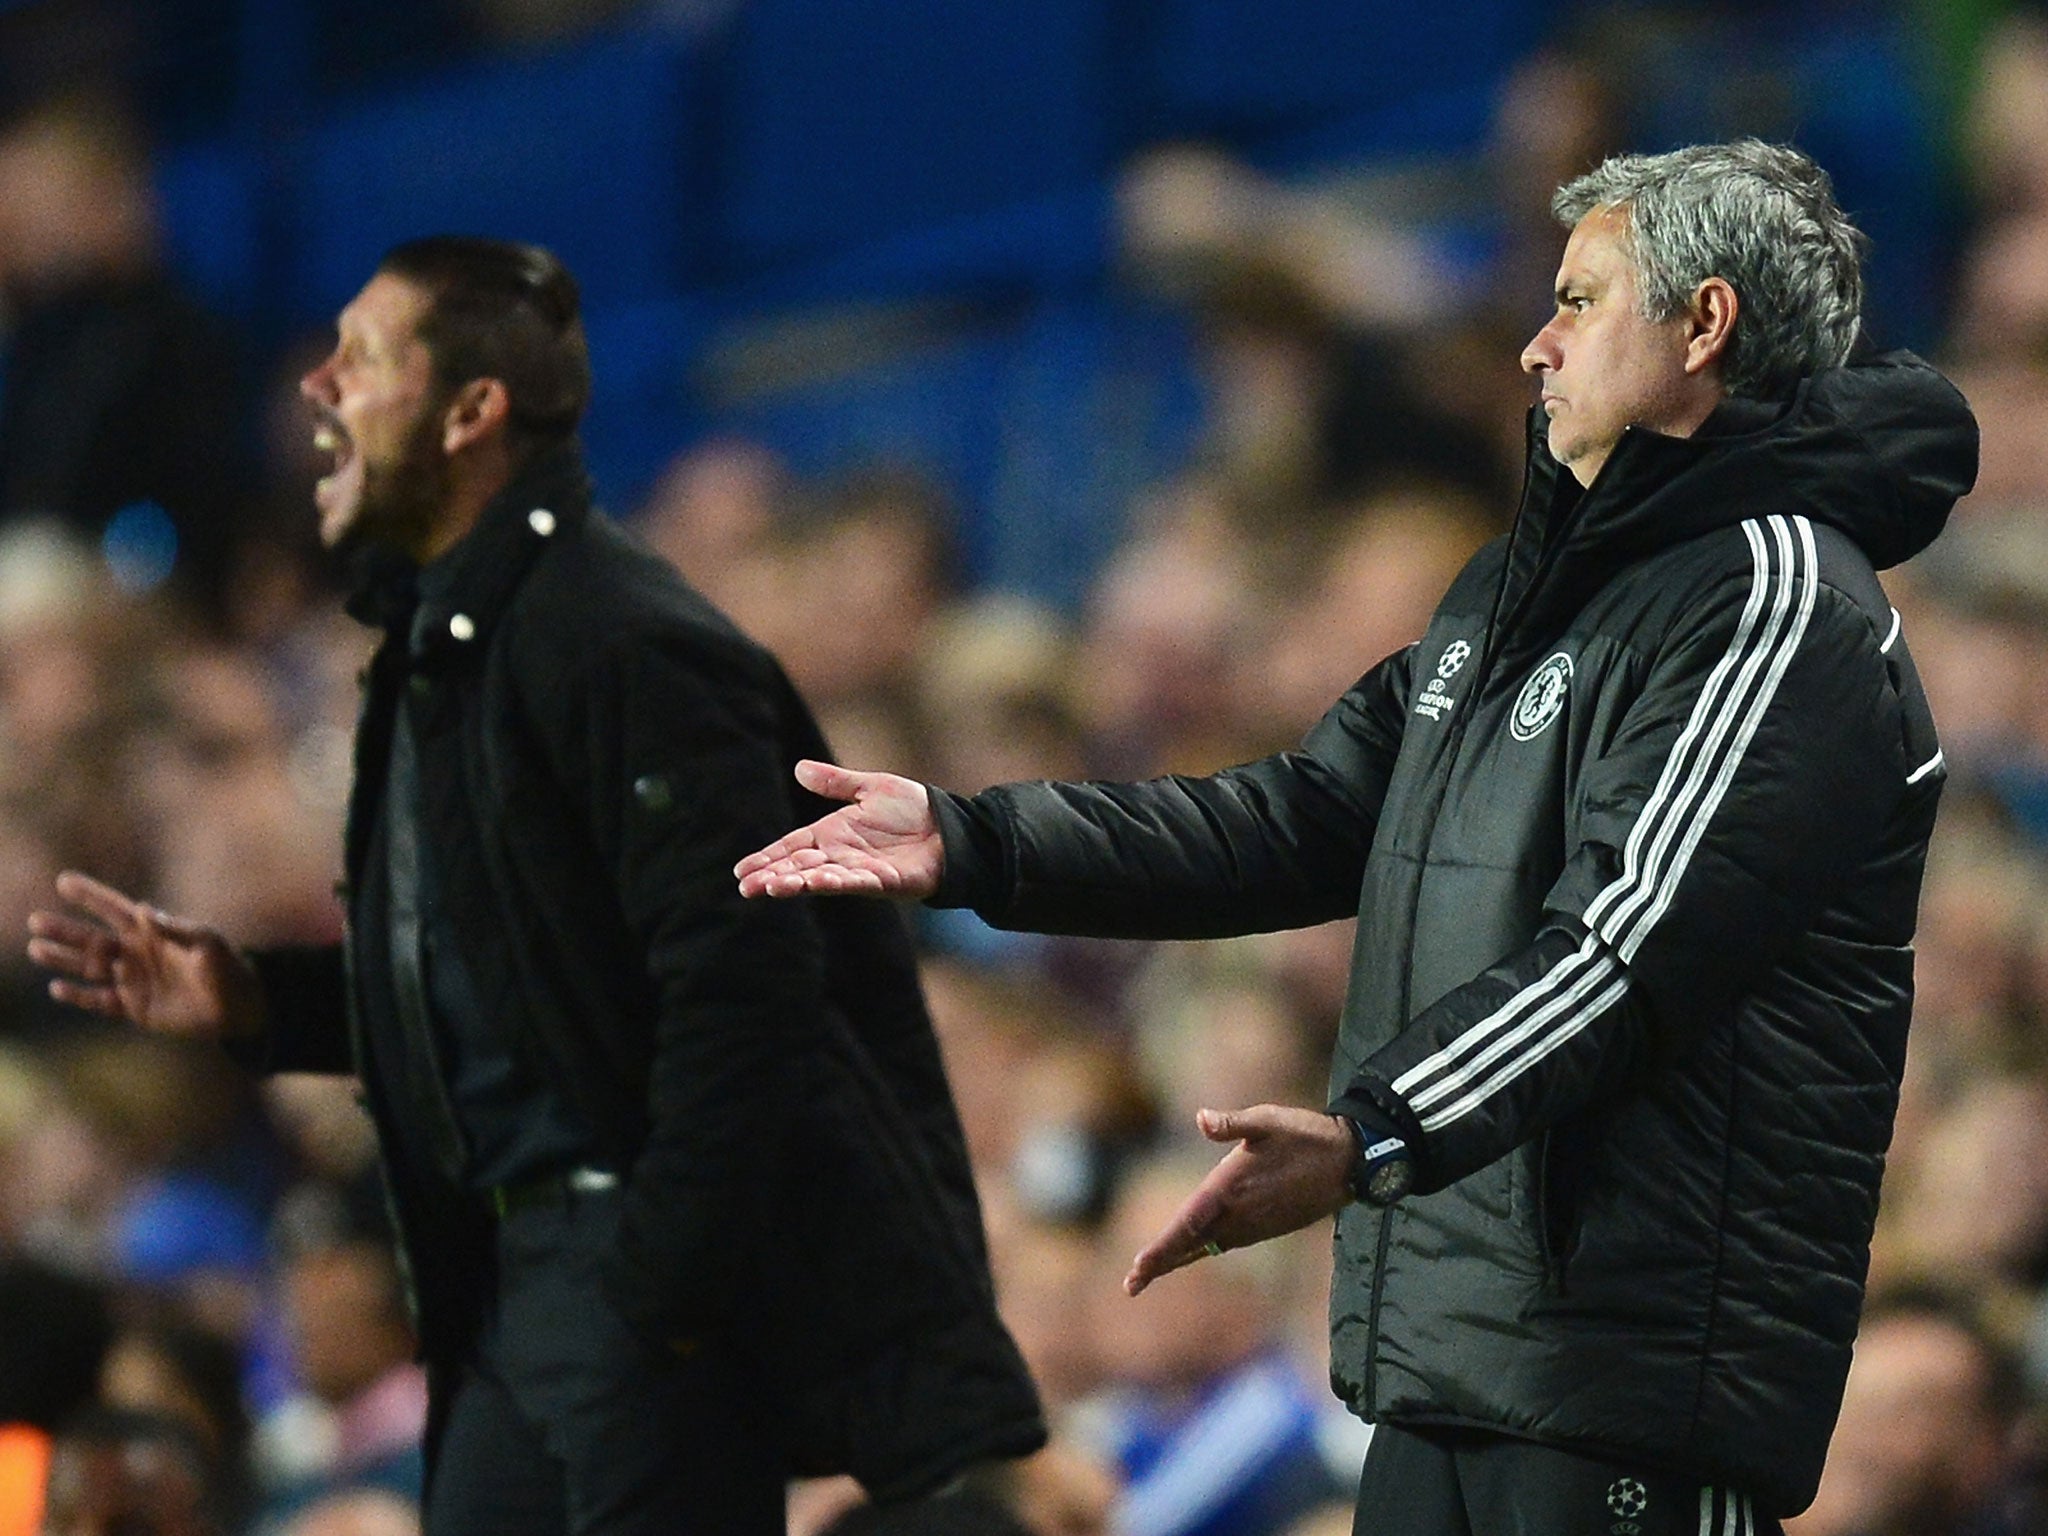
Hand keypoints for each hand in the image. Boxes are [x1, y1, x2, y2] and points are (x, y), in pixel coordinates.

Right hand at [25, 871, 265, 1043]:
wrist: (238, 1008)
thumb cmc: (227, 967)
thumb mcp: (208, 942)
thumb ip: (176, 928)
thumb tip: (145, 909)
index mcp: (152, 932)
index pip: (115, 909)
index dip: (91, 895)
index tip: (65, 880)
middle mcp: (136, 953)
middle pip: (92, 939)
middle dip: (65, 930)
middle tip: (35, 921)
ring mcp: (133, 980)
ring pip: (89, 968)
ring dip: (63, 959)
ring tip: (36, 950)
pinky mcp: (134, 1007)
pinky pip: (100, 1001)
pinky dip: (79, 996)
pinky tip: (57, 988)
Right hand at [734, 761, 941, 899]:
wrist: (951, 828)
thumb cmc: (914, 811)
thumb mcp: (871, 788)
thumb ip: (836, 783)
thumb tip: (799, 768)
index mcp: (833, 833)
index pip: (792, 847)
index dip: (767, 858)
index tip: (740, 872)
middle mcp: (841, 855)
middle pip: (798, 866)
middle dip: (771, 876)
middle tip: (744, 888)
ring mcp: (860, 870)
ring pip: (820, 878)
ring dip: (796, 883)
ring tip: (770, 888)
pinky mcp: (882, 880)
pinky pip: (853, 881)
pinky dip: (833, 882)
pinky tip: (813, 883)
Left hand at [1124, 1104, 1354, 1295]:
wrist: (1349, 1162)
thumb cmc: (1305, 1136)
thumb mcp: (1267, 1120)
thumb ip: (1232, 1123)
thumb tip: (1201, 1118)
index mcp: (1230, 1188)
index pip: (1187, 1224)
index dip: (1161, 1248)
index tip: (1138, 1268)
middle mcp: (1238, 1213)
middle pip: (1191, 1244)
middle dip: (1160, 1264)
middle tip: (1130, 1286)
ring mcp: (1253, 1225)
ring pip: (1207, 1246)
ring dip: (1179, 1258)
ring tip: (1152, 1270)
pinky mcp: (1265, 1227)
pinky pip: (1225, 1243)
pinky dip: (1202, 1249)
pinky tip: (1193, 1250)